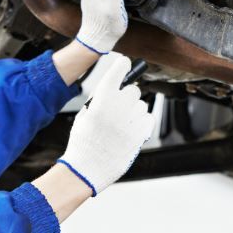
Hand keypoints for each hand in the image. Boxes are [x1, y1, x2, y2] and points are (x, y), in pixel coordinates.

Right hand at [57, 54, 153, 194]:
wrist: (87, 168)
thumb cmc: (83, 142)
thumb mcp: (85, 114)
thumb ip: (100, 99)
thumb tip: (114, 89)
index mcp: (102, 98)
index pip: (119, 70)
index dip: (123, 65)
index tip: (125, 64)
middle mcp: (119, 106)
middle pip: (134, 90)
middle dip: (127, 96)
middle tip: (119, 108)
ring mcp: (132, 120)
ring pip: (141, 105)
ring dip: (134, 111)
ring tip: (122, 125)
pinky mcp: (141, 134)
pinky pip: (149, 118)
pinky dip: (143, 122)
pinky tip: (131, 130)